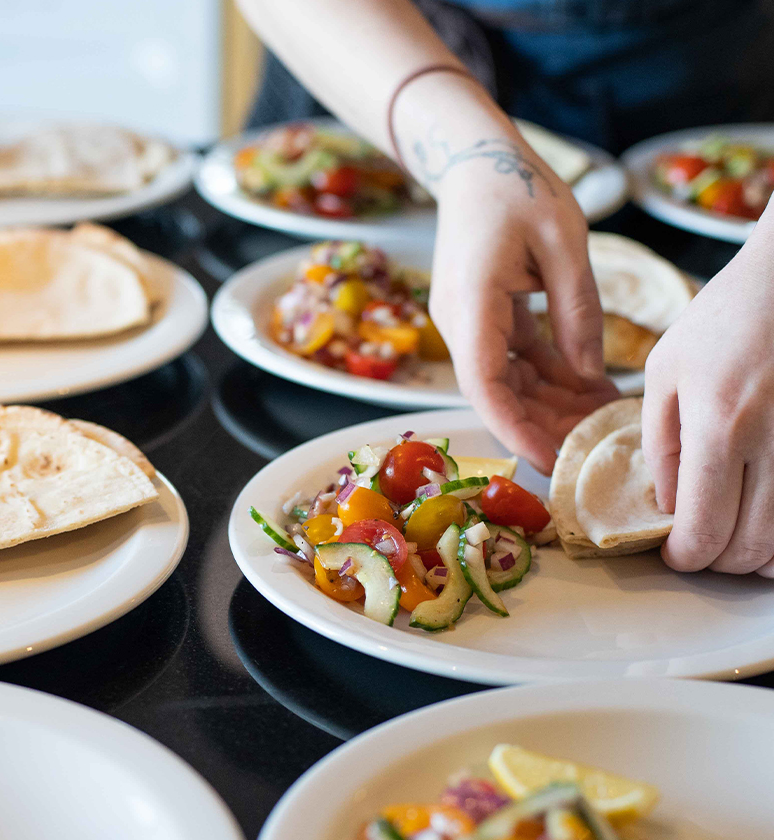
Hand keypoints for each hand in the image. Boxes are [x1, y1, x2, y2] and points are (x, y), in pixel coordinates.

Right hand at [425, 126, 618, 474]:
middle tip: (594, 445)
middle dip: (542, 424)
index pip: (484, 385)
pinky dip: (545, 376)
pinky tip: (584, 386)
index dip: (514, 429)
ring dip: (547, 403)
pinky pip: (511, 359)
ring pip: (505, 381)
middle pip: (496, 394)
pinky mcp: (481, 317)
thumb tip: (590, 375)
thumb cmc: (518, 188)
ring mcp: (467, 322)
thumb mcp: (564, 243)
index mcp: (472, 304)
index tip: (549, 459)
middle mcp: (459, 322)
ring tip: (599, 418)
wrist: (476, 160)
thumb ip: (578, 312)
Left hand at [643, 225, 773, 575]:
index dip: (685, 557)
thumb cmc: (729, 315)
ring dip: (759, 554)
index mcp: (720, 425)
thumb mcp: (667, 370)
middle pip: (751, 547)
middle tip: (702, 546)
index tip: (675, 554)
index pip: (704, 529)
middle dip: (720, 561)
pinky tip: (768, 519)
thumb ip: (661, 442)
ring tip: (734, 535)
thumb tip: (666, 504)